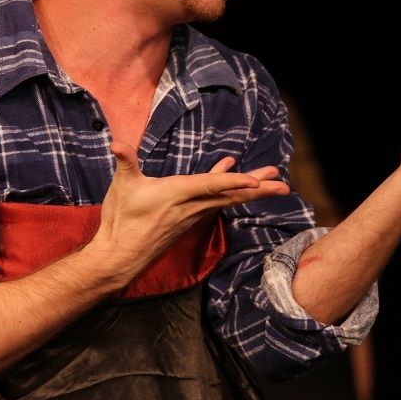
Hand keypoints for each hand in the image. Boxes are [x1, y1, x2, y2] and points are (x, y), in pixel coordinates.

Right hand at [92, 141, 289, 276]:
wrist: (121, 255)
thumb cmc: (121, 220)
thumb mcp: (123, 187)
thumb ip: (125, 161)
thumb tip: (117, 143)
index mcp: (177, 194)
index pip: (212, 186)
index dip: (235, 181)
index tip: (258, 182)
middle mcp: (191, 206)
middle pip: (231, 196)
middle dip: (258, 189)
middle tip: (284, 184)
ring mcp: (192, 214)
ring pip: (227, 200)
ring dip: (251, 189)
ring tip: (272, 179)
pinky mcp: (189, 219)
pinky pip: (216, 203)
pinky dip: (229, 189)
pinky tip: (233, 176)